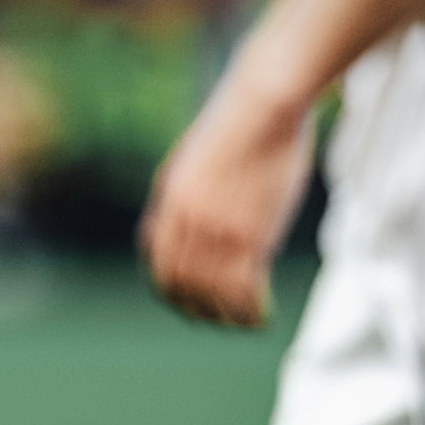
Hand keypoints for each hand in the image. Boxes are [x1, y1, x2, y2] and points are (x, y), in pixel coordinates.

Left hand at [141, 95, 311, 327]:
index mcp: (169, 202)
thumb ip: (182, 196)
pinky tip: (261, 315)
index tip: (187, 301)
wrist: (265, 103)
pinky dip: (249, 310)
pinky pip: (242, 288)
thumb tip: (177, 224)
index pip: (159, 264)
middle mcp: (186, 220)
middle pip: (181, 284)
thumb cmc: (237, 125)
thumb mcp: (193, 160)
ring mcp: (216, 229)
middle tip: (216, 318)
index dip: (170, 289)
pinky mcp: (249, 233)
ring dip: (226, 314)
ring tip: (243, 321)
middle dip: (197, 308)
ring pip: (211, 292)